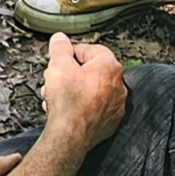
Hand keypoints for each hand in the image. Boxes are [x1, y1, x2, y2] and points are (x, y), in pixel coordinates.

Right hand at [39, 33, 125, 149]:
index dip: (72, 52)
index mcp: (109, 67)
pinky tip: (66, 109)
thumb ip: (60, 48)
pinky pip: (94, 108)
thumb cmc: (68, 102)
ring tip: (56, 96)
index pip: (91, 50)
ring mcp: (116, 106)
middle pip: (91, 71)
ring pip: (91, 91)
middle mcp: (118, 86)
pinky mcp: (110, 122)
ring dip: (73, 90)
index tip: (62, 57)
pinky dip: (81, 106)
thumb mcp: (58, 66)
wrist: (70, 136)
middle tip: (56, 78)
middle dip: (70, 74)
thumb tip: (60, 39)